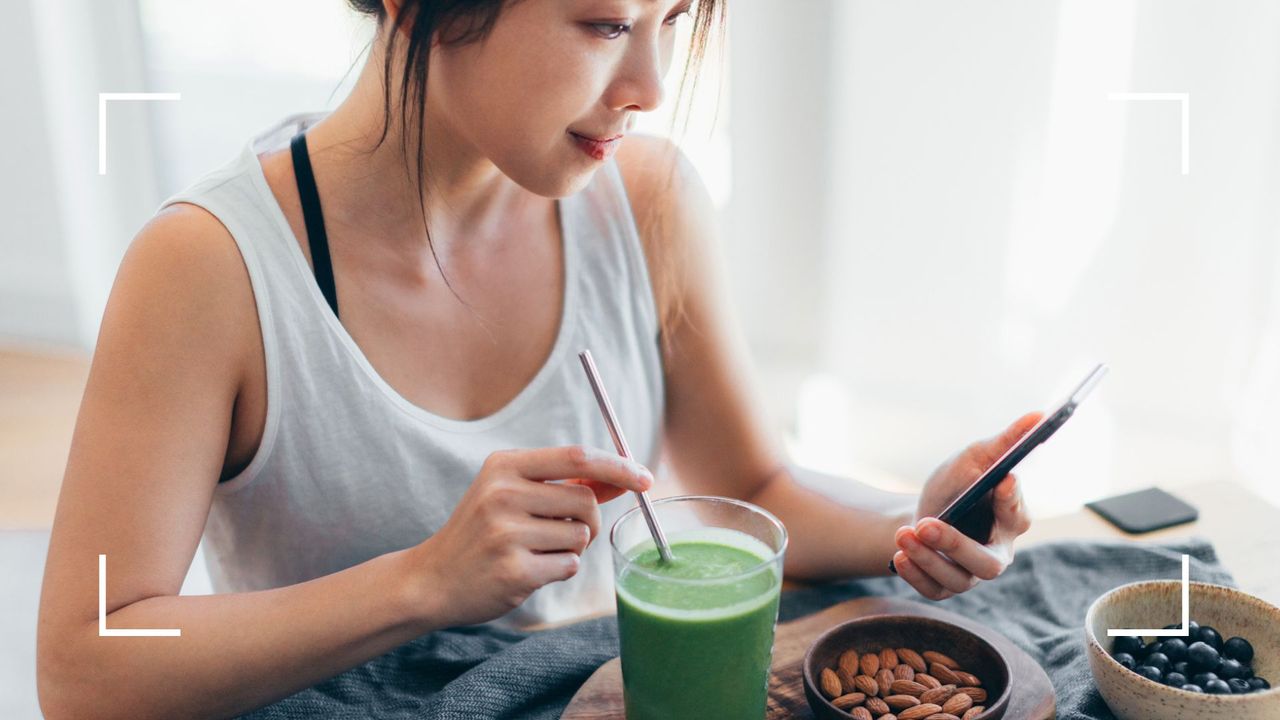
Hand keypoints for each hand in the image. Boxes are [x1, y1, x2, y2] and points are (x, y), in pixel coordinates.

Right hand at [407, 445, 652, 627]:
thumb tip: (625, 475)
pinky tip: (528, 569)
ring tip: (535, 550)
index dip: (618, 466)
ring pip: (580, 537)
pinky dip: (559, 571)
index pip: (577, 457)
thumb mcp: (512, 493)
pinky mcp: (514, 570)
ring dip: (571, 548)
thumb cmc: (483, 531)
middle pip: (585, 501)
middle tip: (566, 532)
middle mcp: (502, 494)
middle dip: (589, 520)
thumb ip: (565, 483)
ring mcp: (506, 533)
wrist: (433, 578)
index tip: (645, 479)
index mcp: (504, 465)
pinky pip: (569, 567)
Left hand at [891, 412, 1041, 599]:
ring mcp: (971, 574)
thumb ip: (1005, 442)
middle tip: (926, 524)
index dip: (1012, 500)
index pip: (1017, 516)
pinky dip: (915, 574)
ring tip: (903, 533)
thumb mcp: (973, 458)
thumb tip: (1037, 415)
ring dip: (927, 557)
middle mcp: (996, 552)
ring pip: (958, 578)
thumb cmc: (955, 485)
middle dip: (955, 544)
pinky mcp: (945, 586)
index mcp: (1011, 520)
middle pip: (988, 563)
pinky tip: (900, 555)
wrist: (918, 513)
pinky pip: (933, 590)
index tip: (1003, 479)